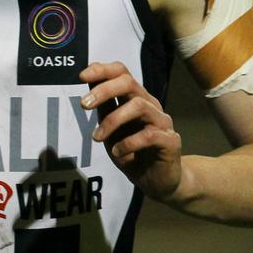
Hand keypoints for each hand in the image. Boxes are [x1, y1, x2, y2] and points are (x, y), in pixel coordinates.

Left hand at [79, 61, 181, 202]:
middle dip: (104, 90)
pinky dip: (128, 143)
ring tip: (97, 138)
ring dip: (112, 121)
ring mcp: (162, 122)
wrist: (156, 181)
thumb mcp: (110, 129)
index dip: (102, 70)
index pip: (122, 73)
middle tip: (83, 105)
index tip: (81, 76)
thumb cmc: (131, 152)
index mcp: (136, 98)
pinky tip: (118, 153)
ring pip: (139, 106)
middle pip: (129, 83)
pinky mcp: (170, 141)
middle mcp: (150, 105)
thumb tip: (87, 79)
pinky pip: (149, 135)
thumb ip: (103, 106)